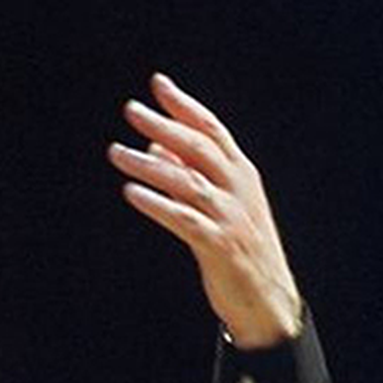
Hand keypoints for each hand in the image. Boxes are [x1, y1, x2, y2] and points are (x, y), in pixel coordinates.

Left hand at [108, 72, 301, 348]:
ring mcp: (230, 216)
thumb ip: (190, 173)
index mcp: (241, 173)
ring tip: (116, 151)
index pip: (212, 128)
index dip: (184, 105)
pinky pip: (183, 219)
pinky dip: (156, 204)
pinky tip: (131, 192)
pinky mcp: (219, 245)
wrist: (266, 299)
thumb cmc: (237, 247)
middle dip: (163, 125)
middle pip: (198, 147)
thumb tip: (156, 143)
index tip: (158, 84)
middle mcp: (238, 188)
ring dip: (148, 164)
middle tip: (130, 110)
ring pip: (185, 181)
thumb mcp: (218, 203)